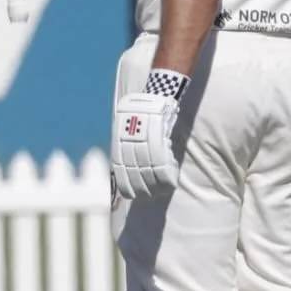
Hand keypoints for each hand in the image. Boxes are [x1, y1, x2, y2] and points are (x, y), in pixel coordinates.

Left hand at [111, 70, 189, 198]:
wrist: (156, 93)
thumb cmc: (143, 110)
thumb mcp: (127, 126)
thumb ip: (126, 143)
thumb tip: (129, 163)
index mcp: (120, 138)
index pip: (120, 167)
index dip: (125, 183)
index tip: (129, 195)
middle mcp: (129, 139)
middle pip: (134, 170)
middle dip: (140, 187)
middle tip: (146, 197)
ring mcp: (144, 137)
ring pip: (148, 168)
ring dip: (155, 183)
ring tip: (160, 192)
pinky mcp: (159, 135)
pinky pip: (161, 160)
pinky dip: (166, 173)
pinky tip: (169, 181)